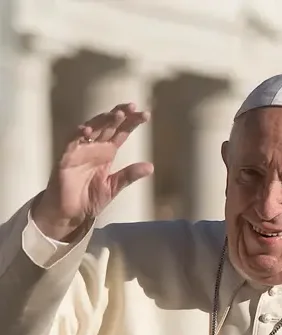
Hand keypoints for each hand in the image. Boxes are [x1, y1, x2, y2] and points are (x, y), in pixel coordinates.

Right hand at [32, 103, 153, 240]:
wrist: (70, 214)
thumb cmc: (89, 198)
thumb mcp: (114, 186)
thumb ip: (129, 175)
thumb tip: (150, 166)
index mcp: (107, 152)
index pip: (121, 132)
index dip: (131, 122)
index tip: (145, 114)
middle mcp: (94, 147)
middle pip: (107, 126)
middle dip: (119, 115)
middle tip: (132, 106)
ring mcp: (79, 150)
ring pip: (91, 129)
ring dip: (102, 121)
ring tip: (116, 114)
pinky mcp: (65, 158)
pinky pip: (71, 143)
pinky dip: (78, 135)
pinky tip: (88, 130)